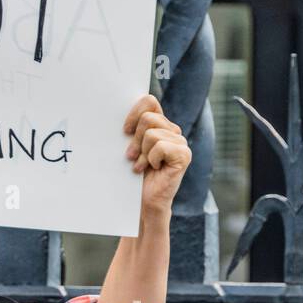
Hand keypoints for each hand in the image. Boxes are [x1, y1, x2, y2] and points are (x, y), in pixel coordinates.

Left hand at [123, 95, 190, 217]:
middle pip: (148, 118)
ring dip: (142, 152)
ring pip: (152, 134)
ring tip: (142, 165)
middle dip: (135, 139)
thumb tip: (118, 111)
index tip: (124, 130)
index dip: (134, 113)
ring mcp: (181, 142)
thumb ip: (132, 128)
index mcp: (161, 124)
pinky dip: (151, 159)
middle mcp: (173, 130)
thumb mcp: (131, 146)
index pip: (149, 101)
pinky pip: (160, 147)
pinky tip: (153, 169)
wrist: (144, 200)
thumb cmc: (134, 174)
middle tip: (132, 156)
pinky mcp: (184, 155)